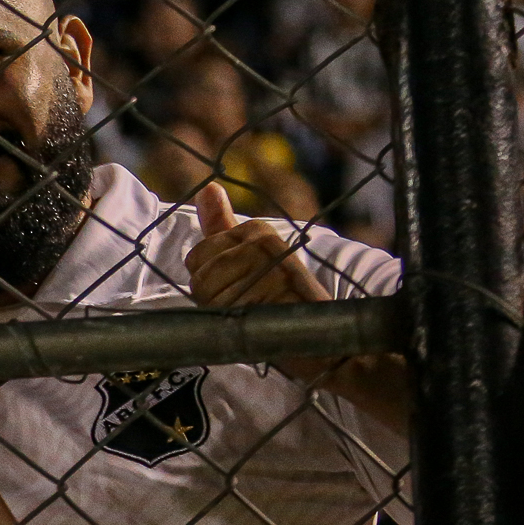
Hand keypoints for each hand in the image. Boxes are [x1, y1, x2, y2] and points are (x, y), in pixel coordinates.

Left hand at [183, 183, 336, 382]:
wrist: (326, 336)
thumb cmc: (282, 298)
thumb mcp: (253, 256)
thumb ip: (222, 225)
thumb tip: (206, 188)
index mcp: (256, 230)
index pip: (197, 255)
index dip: (211, 279)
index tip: (243, 286)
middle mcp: (261, 242)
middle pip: (198, 274)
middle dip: (213, 296)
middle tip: (248, 303)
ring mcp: (265, 265)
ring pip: (206, 293)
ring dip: (222, 312)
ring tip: (253, 312)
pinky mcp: (267, 290)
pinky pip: (222, 310)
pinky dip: (233, 324)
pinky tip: (257, 322)